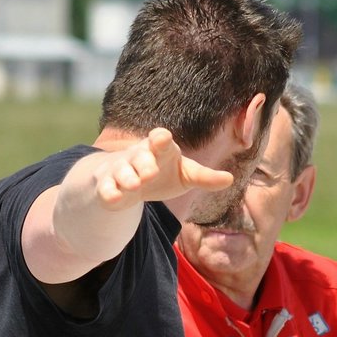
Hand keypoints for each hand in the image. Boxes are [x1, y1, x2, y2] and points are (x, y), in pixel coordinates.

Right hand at [93, 128, 232, 208]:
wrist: (127, 181)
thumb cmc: (162, 172)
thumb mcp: (185, 175)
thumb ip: (205, 178)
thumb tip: (230, 179)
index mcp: (159, 149)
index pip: (159, 139)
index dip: (160, 139)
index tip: (162, 138)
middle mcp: (138, 156)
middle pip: (139, 155)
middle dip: (144, 163)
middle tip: (150, 172)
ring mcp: (120, 170)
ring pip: (121, 171)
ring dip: (127, 177)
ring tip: (134, 185)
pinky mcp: (107, 186)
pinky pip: (106, 187)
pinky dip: (108, 192)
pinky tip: (114, 198)